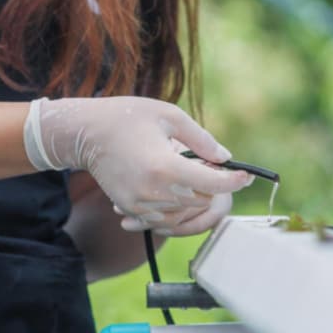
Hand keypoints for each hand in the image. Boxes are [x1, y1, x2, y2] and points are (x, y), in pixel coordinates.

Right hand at [23, 96, 251, 230]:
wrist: (85, 133)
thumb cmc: (127, 117)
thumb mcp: (169, 115)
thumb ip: (201, 138)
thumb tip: (225, 157)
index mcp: (165, 167)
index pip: (212, 183)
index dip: (235, 181)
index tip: (247, 175)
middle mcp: (153, 192)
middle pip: (201, 199)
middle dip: (213, 183)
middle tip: (210, 161)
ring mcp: (140, 204)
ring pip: (185, 211)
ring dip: (195, 194)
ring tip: (189, 168)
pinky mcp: (131, 209)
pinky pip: (166, 217)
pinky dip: (177, 205)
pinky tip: (174, 184)